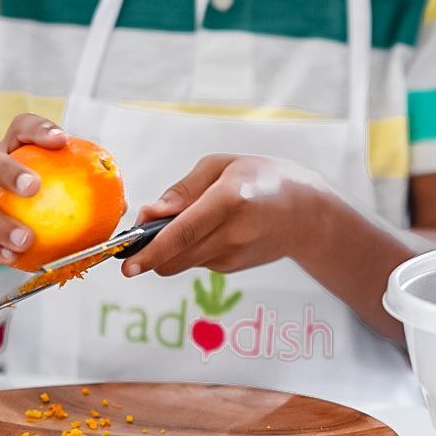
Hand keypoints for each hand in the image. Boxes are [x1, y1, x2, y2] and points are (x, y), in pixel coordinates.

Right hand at [0, 113, 64, 284]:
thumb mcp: (39, 202)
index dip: (38, 129)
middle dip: (8, 169)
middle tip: (34, 187)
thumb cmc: (8, 217)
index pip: (18, 129)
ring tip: (26, 239)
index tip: (61, 141)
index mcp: (3, 156)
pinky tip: (11, 258)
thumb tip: (122, 204)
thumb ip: (76, 199)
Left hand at [121, 155, 332, 276]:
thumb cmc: (263, 179)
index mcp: (229, 200)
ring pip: (181, 262)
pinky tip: (215, 230)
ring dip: (171, 248)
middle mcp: (233, 233)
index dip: (151, 250)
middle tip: (139, 237)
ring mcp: (234, 256)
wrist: (308, 214)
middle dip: (148, 253)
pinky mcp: (232, 268)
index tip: (127, 264)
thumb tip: (148, 214)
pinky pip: (196, 261)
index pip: (183, 232)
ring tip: (193, 220)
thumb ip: (182, 190)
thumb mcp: (223, 166)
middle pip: (175, 258)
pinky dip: (192, 248)